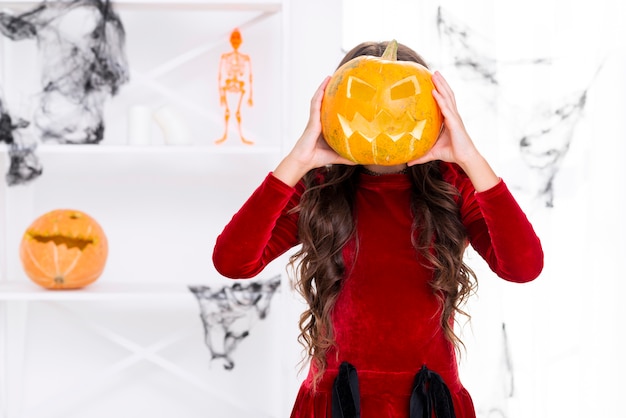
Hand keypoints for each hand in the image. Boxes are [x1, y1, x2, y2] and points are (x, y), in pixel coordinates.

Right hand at [274, 77, 354, 185]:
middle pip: (323, 102)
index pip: (329, 110)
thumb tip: (361, 159)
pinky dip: (319, 93)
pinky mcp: (312, 120)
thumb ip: (347, 156)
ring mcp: (314, 119)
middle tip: (337, 79)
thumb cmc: (317, 158)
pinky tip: (323, 85)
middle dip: (328, 90)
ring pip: (318, 99)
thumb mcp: (336, 155)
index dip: (333, 101)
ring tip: (329, 77)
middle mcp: (318, 120)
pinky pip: (315, 103)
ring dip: (322, 87)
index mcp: (323, 127)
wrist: (304, 161)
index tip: (342, 93)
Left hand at [410, 71, 499, 191]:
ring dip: (441, 85)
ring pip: (448, 97)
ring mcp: (454, 117)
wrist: (465, 158)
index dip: (440, 90)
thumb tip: (408, 163)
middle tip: (434, 72)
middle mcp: (453, 115)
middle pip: (447, 94)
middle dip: (441, 82)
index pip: (444, 101)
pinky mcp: (454, 122)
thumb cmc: (451, 153)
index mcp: (449, 119)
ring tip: (435, 74)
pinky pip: (446, 109)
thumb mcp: (432, 153)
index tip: (433, 81)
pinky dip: (440, 99)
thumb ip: (420, 156)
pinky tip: (434, 92)